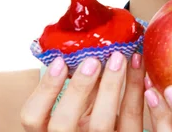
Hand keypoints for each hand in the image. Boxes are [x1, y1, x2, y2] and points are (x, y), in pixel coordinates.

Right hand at [20, 52, 145, 131]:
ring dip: (110, 87)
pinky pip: (133, 117)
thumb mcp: (82, 109)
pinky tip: (140, 66)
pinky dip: (136, 90)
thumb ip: (81, 89)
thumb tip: (87, 48)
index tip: (59, 61)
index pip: (32, 117)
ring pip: (100, 124)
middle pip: (62, 124)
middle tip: (93, 60)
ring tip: (119, 58)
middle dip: (76, 89)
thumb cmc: (97, 120)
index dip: (44, 90)